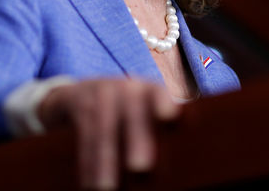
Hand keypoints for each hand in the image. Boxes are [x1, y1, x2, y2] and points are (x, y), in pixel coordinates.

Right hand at [37, 78, 180, 189]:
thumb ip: (164, 128)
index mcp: (150, 91)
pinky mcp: (78, 103)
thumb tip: (190, 159)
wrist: (78, 95)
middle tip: (141, 167)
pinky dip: (86, 162)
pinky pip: (83, 135)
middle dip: (137, 138)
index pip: (159, 94)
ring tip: (108, 189)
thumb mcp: (144, 112)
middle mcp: (127, 88)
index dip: (164, 101)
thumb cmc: (125, 114)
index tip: (171, 115)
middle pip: (133, 113)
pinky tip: (89, 184)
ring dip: (105, 160)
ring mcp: (101, 93)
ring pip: (103, 129)